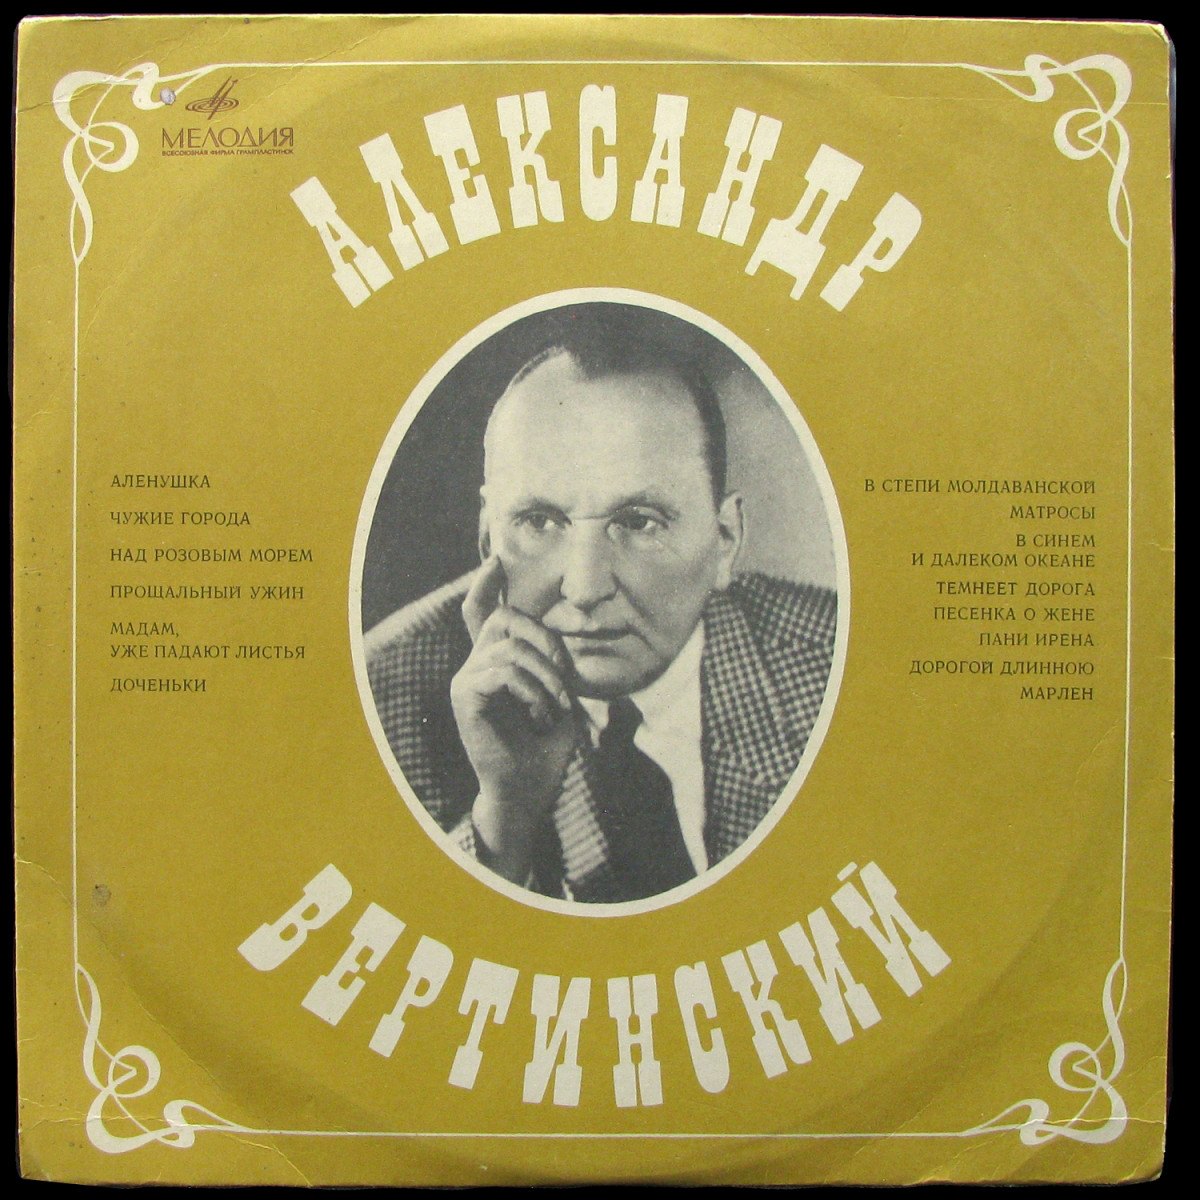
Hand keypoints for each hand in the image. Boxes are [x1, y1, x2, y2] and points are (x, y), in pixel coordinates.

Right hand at [450, 555, 577, 881]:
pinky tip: (539, 715)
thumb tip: (577, 630)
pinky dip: (531, 690)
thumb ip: (557, 665)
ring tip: (555, 708)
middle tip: (564, 677)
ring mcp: (467, 679)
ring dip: (546, 677)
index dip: (486, 584)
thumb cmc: (547, 747)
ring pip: (511, 648)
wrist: (528, 789)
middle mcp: (476, 665)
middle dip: (544, 639)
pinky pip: (502, 670)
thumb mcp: (562, 698)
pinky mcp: (466, 695)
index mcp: (496, 663)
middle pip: (505, 619)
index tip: (496, 559)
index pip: (483, 612)